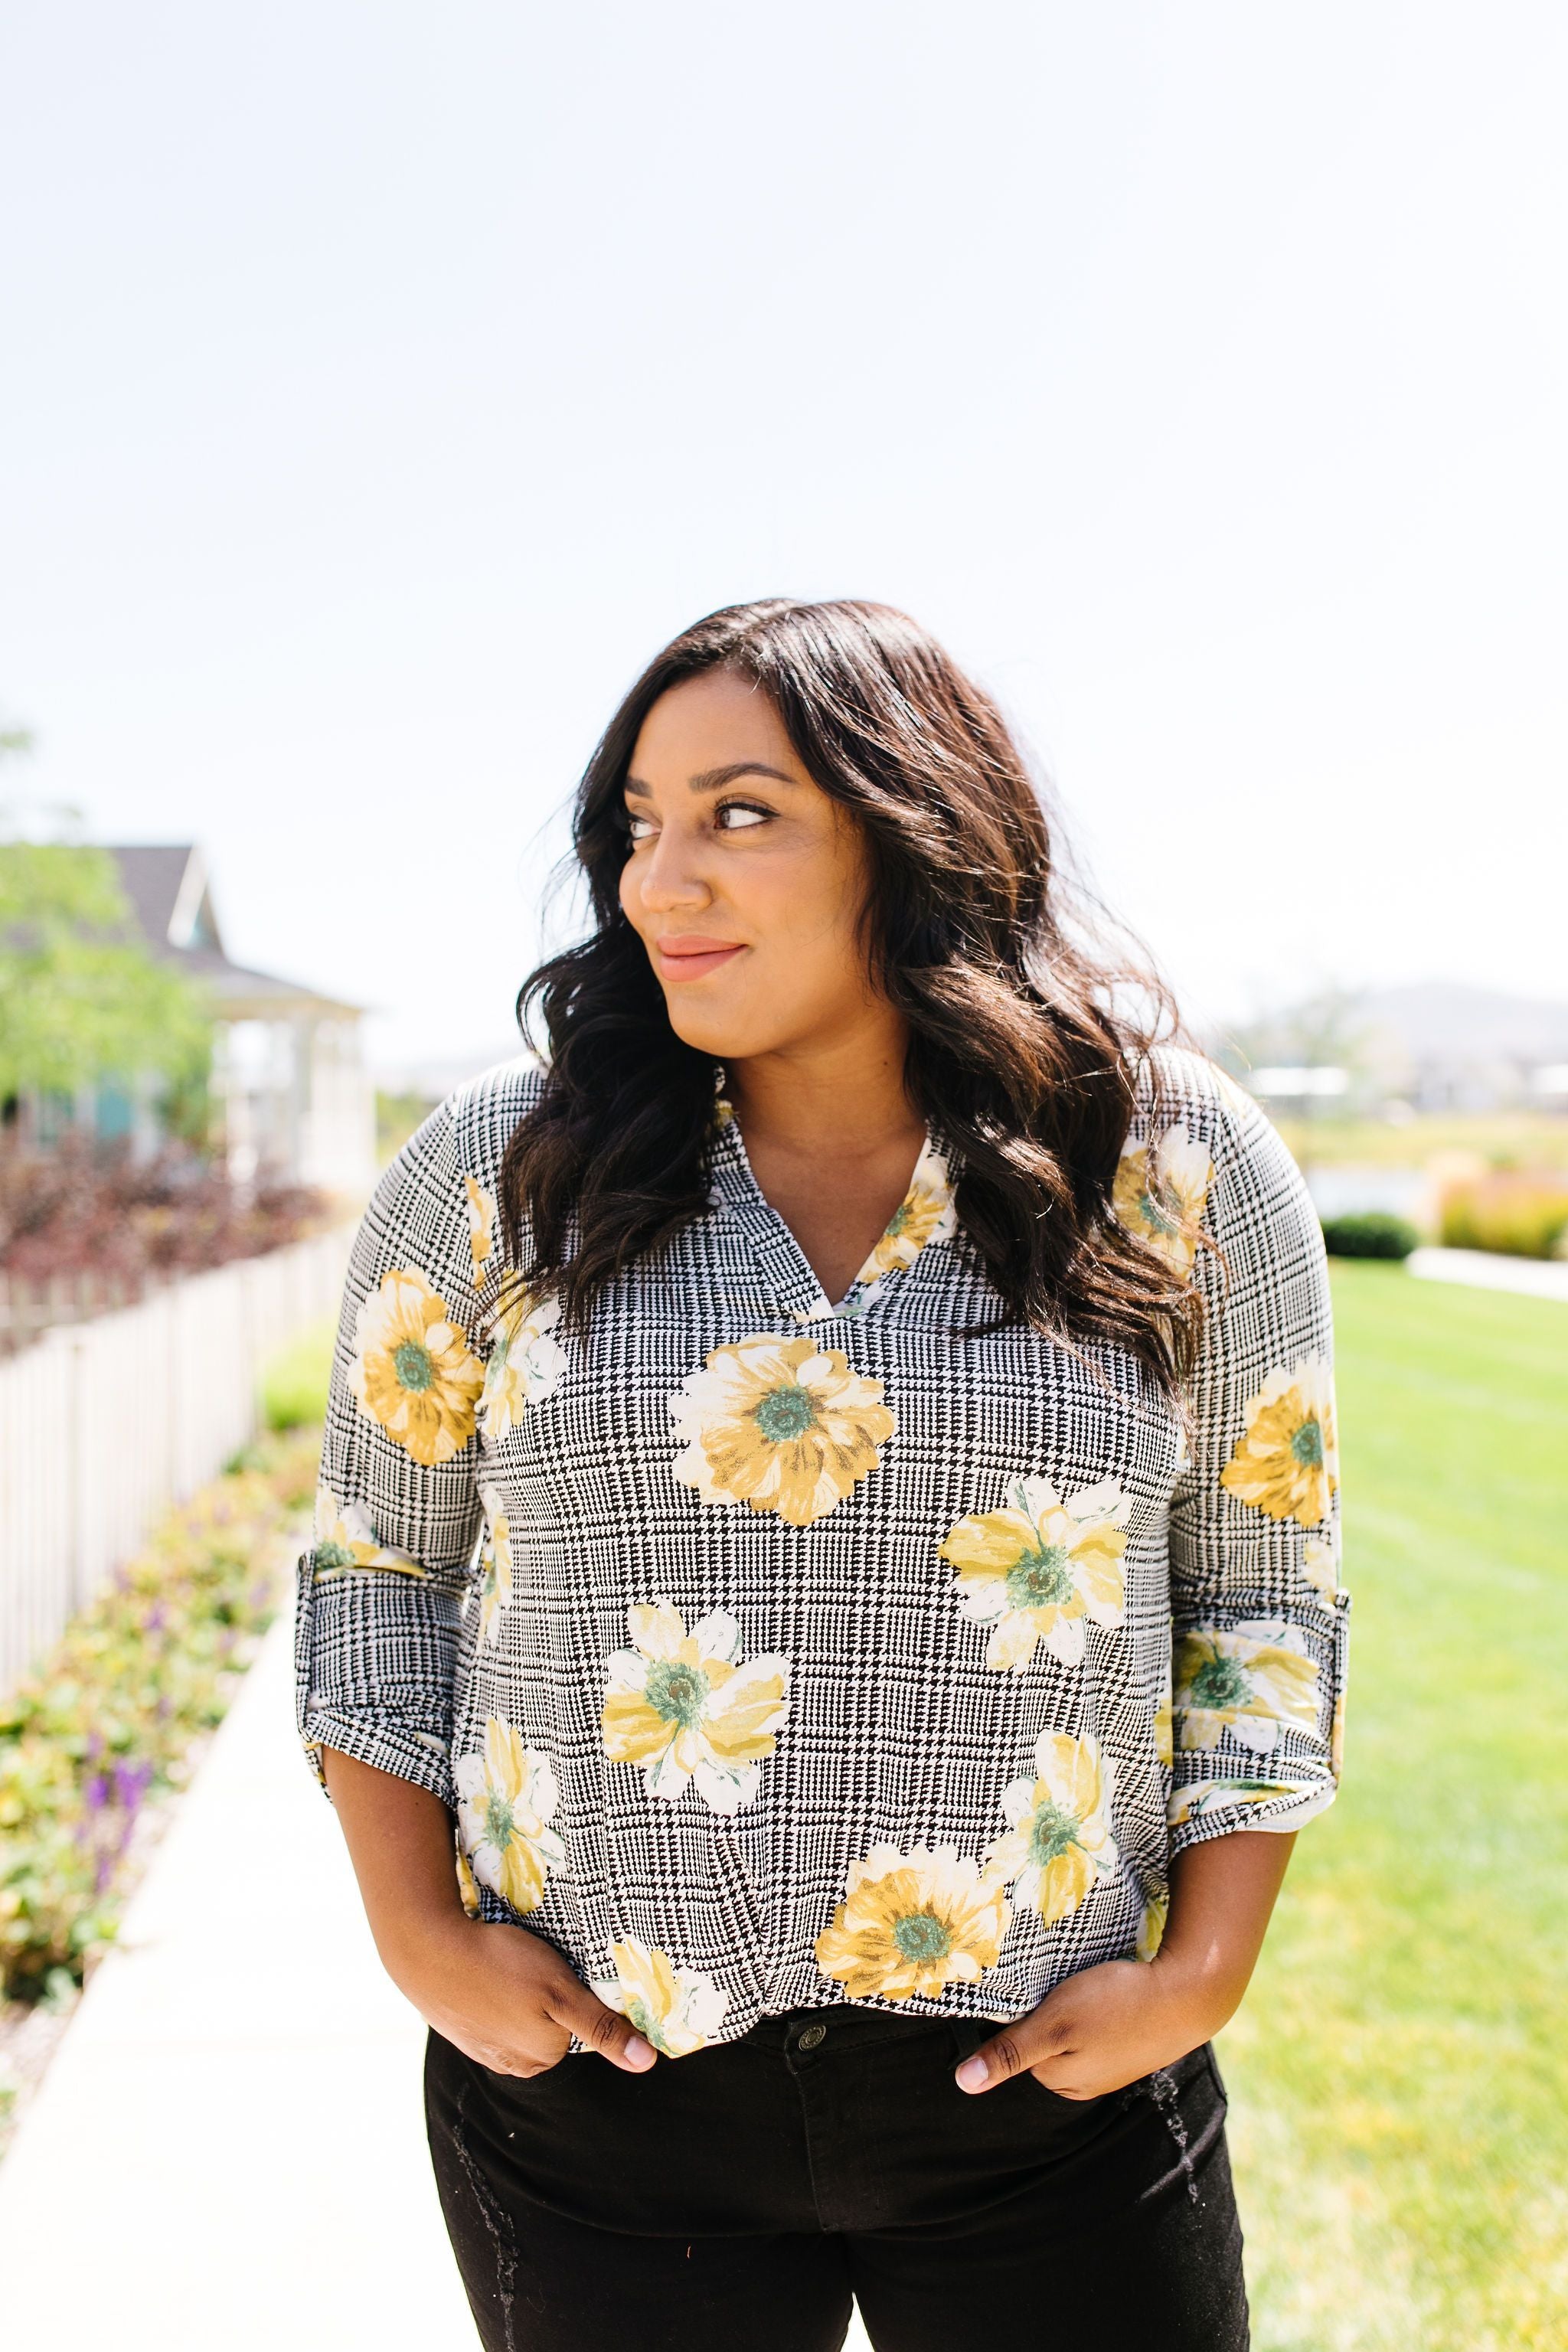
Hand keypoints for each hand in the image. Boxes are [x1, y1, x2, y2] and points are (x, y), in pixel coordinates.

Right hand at [388, 1910, 657, 2079]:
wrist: (427, 1951)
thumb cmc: (501, 1967)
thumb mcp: (562, 1993)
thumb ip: (603, 2028)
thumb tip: (647, 2063)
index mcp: (542, 2058)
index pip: (578, 2025)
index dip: (574, 1992)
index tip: (561, 1968)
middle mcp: (513, 2064)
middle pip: (547, 2024)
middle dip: (545, 1996)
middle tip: (532, 1961)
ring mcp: (481, 2048)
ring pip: (517, 2017)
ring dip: (515, 1993)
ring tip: (507, 1963)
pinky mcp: (458, 2028)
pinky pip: (489, 2010)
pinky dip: (491, 1991)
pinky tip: (485, 1970)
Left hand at [954, 1950, 1226, 2101]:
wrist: (1188, 1995)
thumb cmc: (1116, 2006)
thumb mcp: (1056, 2024)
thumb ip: (1010, 2053)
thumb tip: (962, 2083)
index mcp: (1061, 2080)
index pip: (1014, 2046)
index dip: (1017, 2013)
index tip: (1027, 1987)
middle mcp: (1084, 2082)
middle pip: (1042, 2044)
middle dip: (1043, 2015)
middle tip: (1058, 1982)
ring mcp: (1111, 2067)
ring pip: (1070, 2037)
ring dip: (1070, 2011)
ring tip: (1084, 1985)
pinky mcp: (1130, 2047)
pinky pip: (1097, 2031)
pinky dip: (1095, 2012)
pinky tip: (1106, 1992)